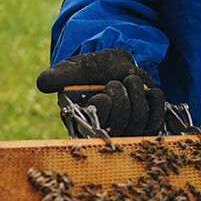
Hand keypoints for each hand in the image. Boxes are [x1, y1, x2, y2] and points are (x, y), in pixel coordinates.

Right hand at [36, 48, 165, 135]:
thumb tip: (42, 83)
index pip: (97, 129)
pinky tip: (146, 91)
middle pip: (123, 124)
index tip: (101, 94)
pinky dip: (154, 98)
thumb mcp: (72, 70)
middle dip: (121, 95)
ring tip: (129, 81)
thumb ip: (57, 76)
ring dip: (137, 92)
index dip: (103, 108)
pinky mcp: (148, 127)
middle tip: (115, 83)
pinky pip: (158, 116)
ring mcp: (129, 133)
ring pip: (142, 120)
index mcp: (84, 126)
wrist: (116, 66)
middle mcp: (107, 134)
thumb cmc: (91, 71)